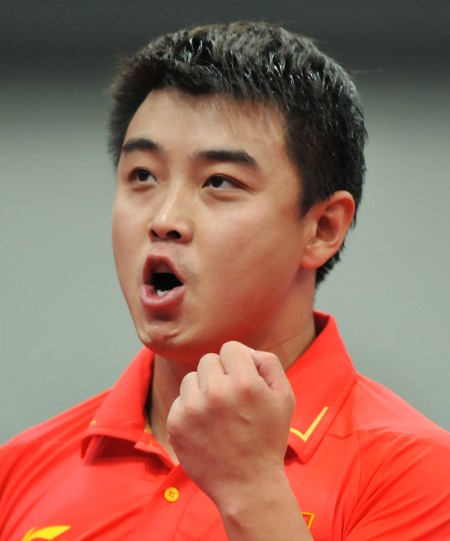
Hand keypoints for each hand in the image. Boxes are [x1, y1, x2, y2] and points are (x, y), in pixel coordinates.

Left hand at [166, 341, 294, 505]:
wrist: (247, 485)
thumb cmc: (268, 439)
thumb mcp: (284, 398)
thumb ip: (269, 364)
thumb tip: (246, 351)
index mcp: (244, 382)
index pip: (230, 348)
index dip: (238, 361)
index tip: (242, 378)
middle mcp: (215, 391)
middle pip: (208, 360)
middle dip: (219, 374)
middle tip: (230, 398)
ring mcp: (192, 408)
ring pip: (191, 378)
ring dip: (202, 390)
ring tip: (217, 413)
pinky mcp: (175, 423)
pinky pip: (179, 400)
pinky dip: (190, 409)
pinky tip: (205, 427)